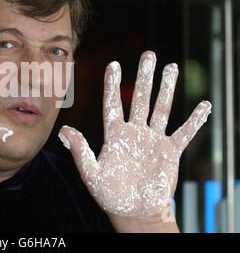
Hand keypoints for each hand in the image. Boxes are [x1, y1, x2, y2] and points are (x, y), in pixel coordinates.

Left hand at [58, 51, 210, 220]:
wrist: (134, 212)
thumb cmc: (110, 195)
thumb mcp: (91, 174)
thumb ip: (80, 152)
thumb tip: (63, 131)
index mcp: (114, 134)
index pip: (113, 104)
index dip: (113, 84)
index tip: (114, 64)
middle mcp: (134, 132)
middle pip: (139, 99)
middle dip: (144, 77)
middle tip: (149, 54)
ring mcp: (153, 140)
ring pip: (161, 109)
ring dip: (167, 89)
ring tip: (172, 67)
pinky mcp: (170, 152)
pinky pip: (184, 133)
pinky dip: (195, 120)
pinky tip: (204, 105)